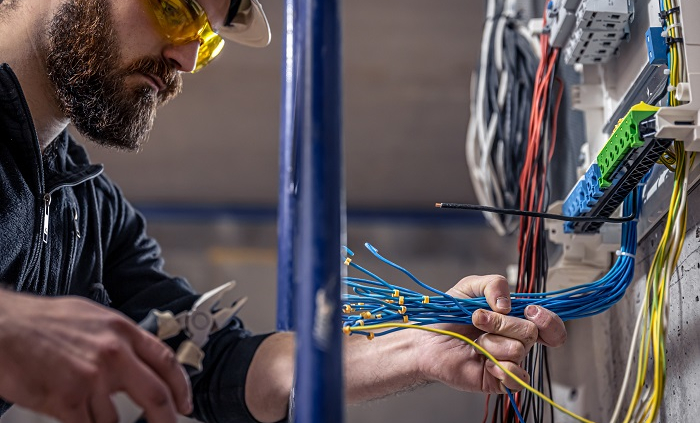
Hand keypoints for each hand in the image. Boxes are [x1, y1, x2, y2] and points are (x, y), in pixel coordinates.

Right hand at [0, 291, 191, 422]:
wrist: (2, 326)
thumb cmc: (41, 322)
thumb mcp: (92, 318)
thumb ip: (118, 340)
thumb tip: (136, 361)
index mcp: (121, 330)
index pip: (166, 360)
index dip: (181, 386)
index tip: (185, 403)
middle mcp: (113, 352)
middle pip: (156, 395)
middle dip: (167, 417)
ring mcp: (92, 377)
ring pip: (114, 419)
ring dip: (102, 420)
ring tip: (82, 406)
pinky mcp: (68, 399)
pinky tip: (76, 416)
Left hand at [414, 275, 566, 392]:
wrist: (427, 339)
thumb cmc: (448, 315)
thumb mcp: (470, 287)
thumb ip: (493, 283)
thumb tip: (508, 305)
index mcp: (516, 319)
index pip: (550, 325)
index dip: (548, 319)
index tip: (529, 311)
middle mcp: (516, 341)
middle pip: (531, 332)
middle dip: (501, 323)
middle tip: (477, 320)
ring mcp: (509, 361)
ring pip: (518, 350)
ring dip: (490, 342)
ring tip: (474, 342)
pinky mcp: (500, 381)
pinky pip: (517, 379)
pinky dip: (501, 368)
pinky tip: (485, 363)